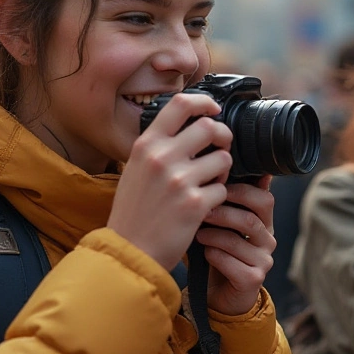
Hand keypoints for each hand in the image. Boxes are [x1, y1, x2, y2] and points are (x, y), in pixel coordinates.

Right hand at [109, 93, 233, 269]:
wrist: (129, 250)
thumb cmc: (133, 211)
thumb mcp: (135, 168)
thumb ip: (158, 146)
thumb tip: (190, 125)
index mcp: (146, 144)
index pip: (181, 104)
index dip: (204, 102)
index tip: (214, 109)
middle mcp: (162, 157)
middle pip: (210, 127)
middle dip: (223, 136)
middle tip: (220, 148)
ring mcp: (179, 180)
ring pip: (223, 158)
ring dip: (223, 169)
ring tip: (211, 181)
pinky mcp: (194, 204)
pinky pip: (223, 189)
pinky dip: (219, 196)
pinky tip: (205, 204)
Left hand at [195, 176, 275, 315]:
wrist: (219, 295)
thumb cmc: (218, 253)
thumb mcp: (222, 225)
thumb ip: (226, 202)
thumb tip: (224, 167)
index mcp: (264, 222)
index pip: (264, 199)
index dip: (241, 191)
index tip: (217, 187)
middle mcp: (268, 240)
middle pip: (252, 218)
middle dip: (224, 212)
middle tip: (202, 210)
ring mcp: (263, 261)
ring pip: (239, 240)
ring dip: (214, 234)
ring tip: (197, 233)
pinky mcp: (253, 280)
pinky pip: (232, 263)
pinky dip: (214, 256)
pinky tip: (204, 253)